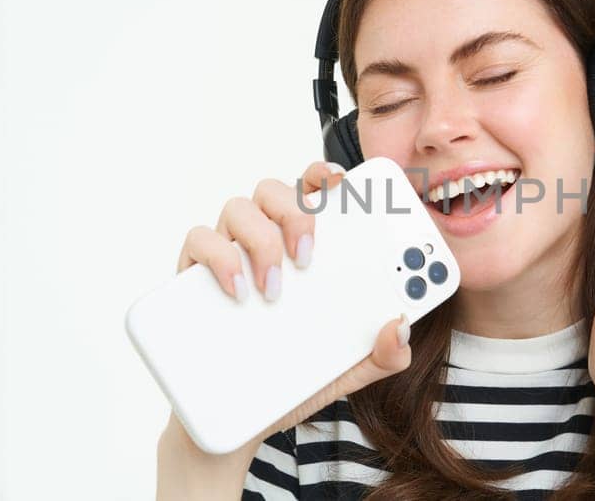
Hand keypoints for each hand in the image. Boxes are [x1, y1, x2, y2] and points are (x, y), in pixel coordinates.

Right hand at [157, 161, 413, 498]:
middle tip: (309, 258)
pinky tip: (237, 291)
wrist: (238, 419)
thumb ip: (383, 353)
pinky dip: (219, 258)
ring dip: (261, 240)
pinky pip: (199, 239)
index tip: (344, 183)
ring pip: (239, 207)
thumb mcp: (347, 370)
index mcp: (306, 248)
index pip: (315, 190)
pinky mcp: (193, 274)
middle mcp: (267, 239)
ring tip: (274, 288)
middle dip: (296, 211)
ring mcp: (229, 252)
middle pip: (277, 190)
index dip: (327, 175)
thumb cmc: (294, 378)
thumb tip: (402, 327)